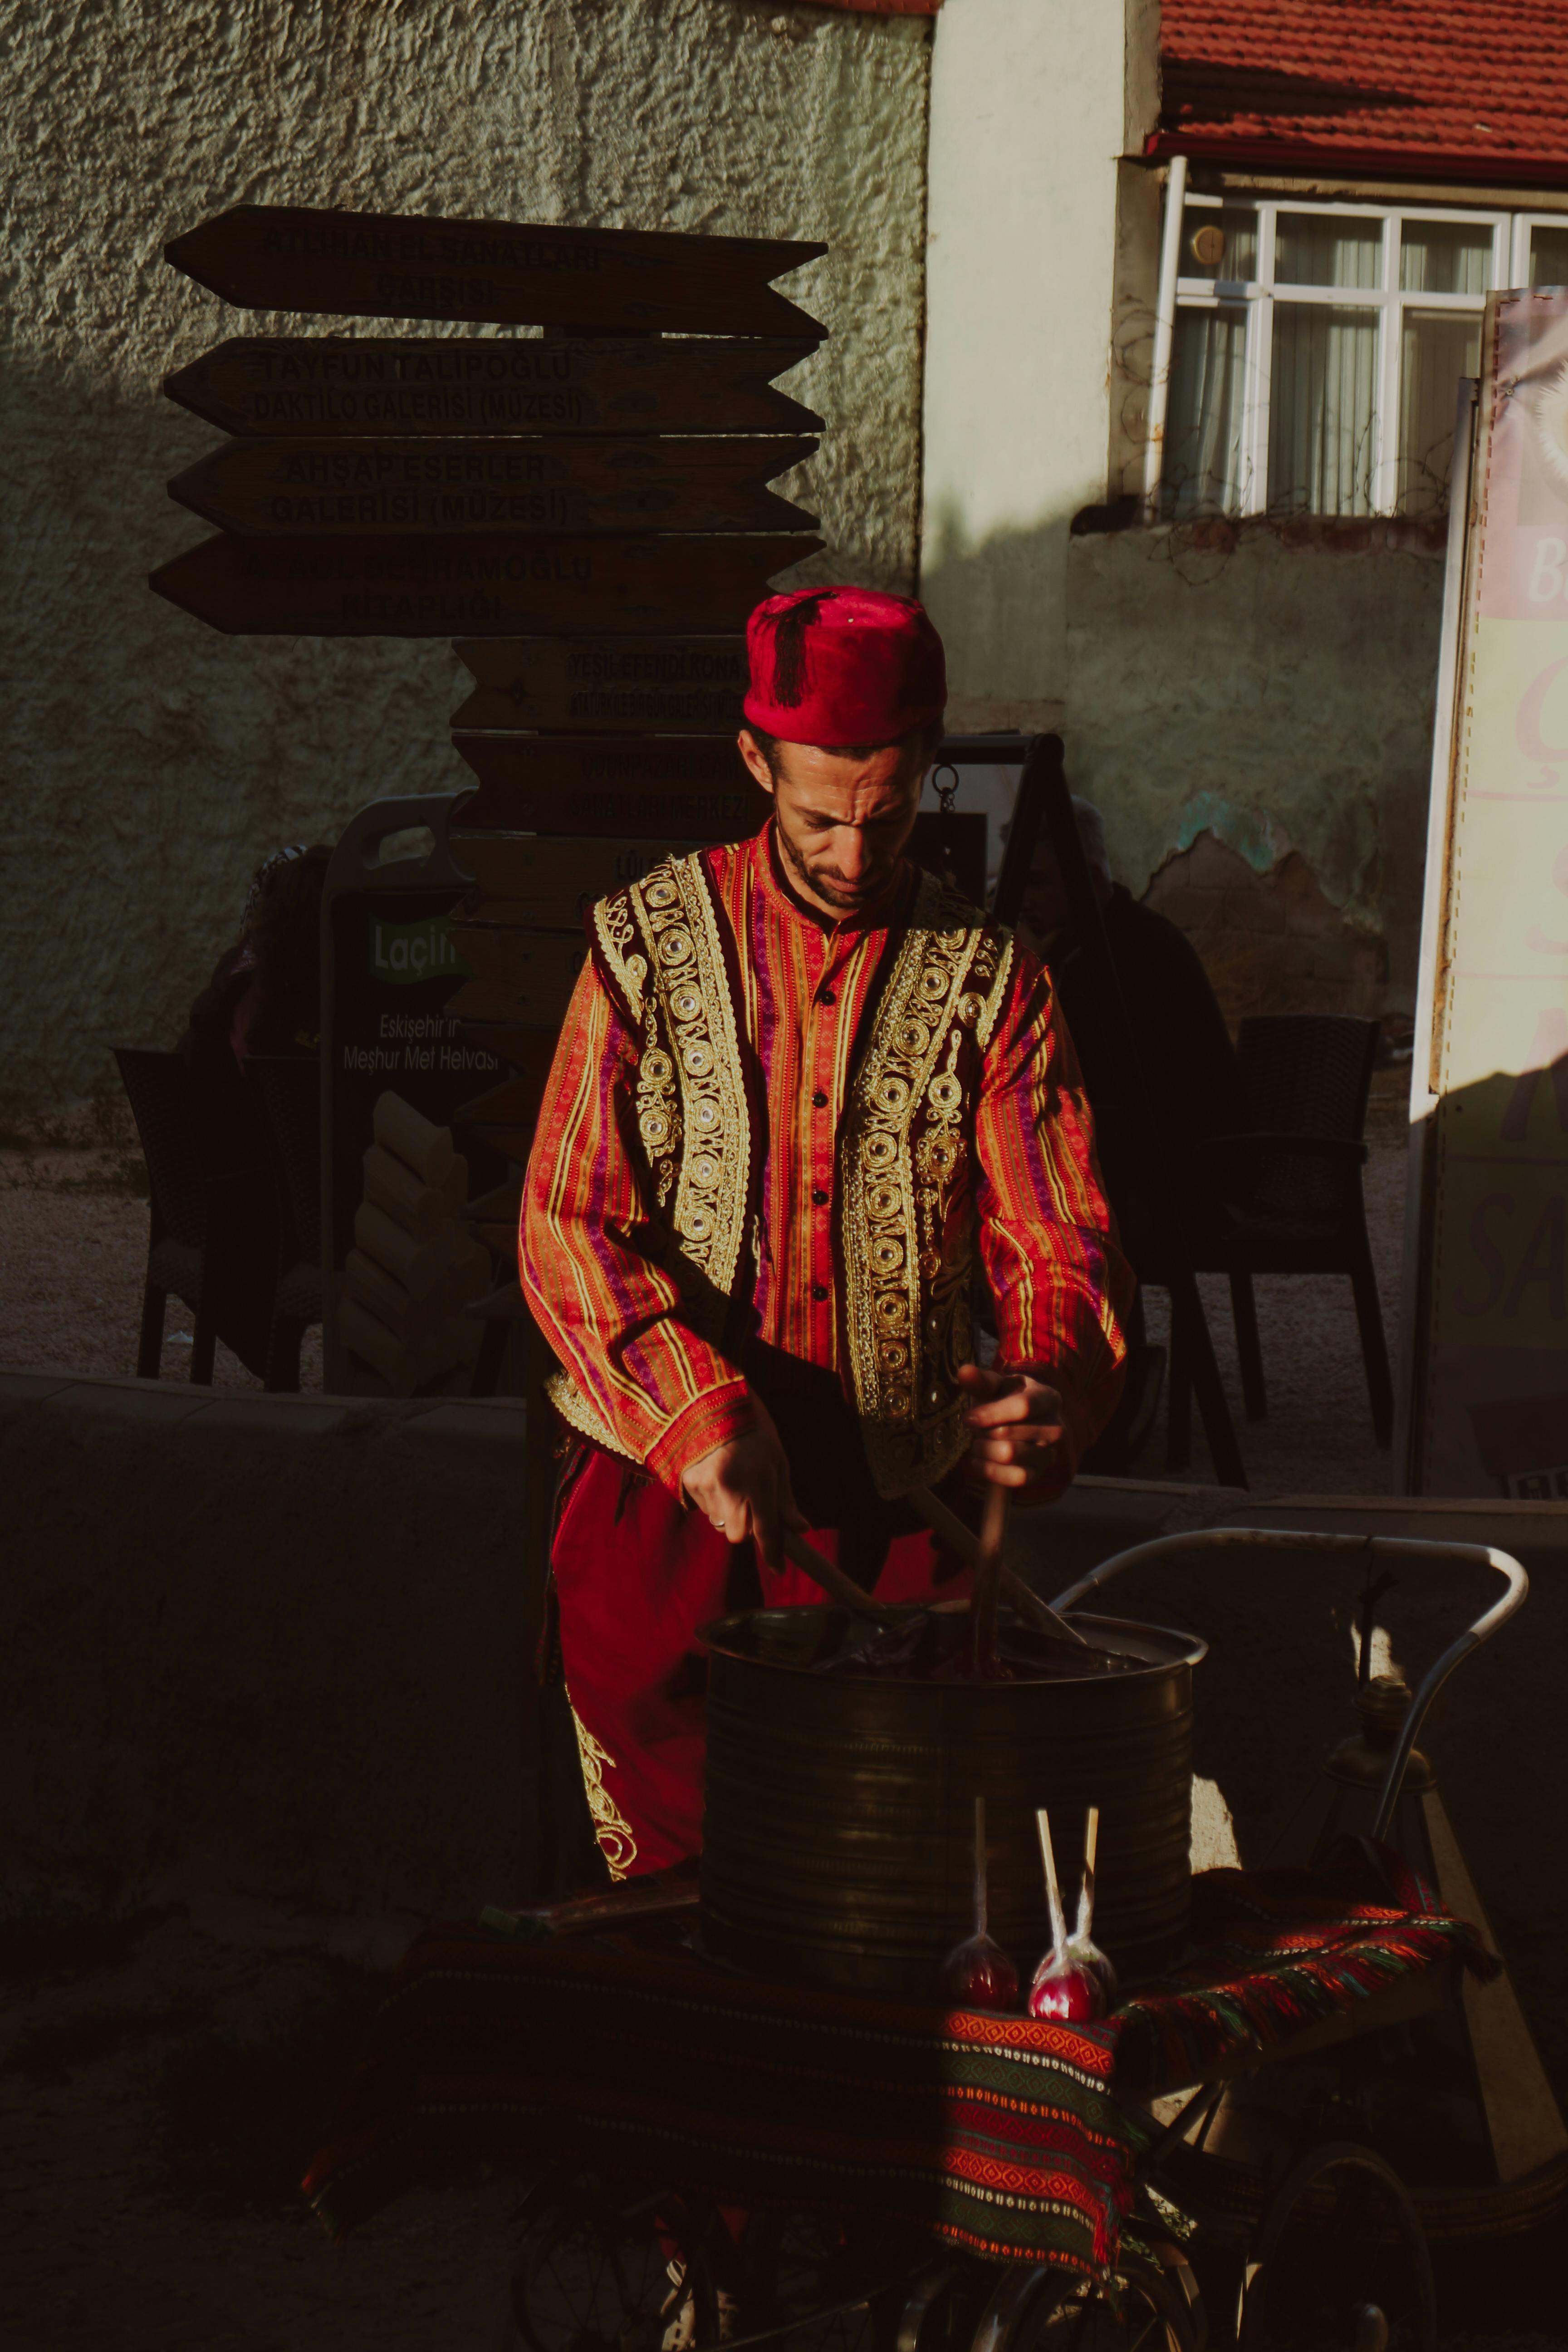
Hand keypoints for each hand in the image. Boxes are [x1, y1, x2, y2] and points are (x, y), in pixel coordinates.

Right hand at [680, 1398, 803, 1570]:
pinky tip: (714, 1472)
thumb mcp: (777, 1458)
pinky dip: (711, 1498)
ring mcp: (704, 1485)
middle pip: (738, 1535)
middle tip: (751, 1504)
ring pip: (719, 1520)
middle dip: (746, 1529)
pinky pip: (702, 1506)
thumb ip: (786, 1498)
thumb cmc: (752, 1427)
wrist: (709, 1397)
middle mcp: (730, 1487)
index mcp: (758, 1479)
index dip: (774, 1553)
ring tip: (731, 1477)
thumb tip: (800, 1528)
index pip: (767, 1530)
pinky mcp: (685, 1480)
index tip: (779, 1569)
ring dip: (728, 1511)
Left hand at [958, 1362, 1074, 1502]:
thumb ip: (981, 1380)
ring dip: (984, 1449)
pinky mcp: (1039, 1474)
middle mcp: (1056, 1427)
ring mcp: (1050, 1453)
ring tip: (977, 1442)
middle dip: (982, 1432)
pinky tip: (978, 1461)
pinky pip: (1014, 1478)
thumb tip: (964, 1372)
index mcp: (1049, 1398)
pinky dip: (989, 1470)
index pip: (1023, 1407)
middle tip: (975, 1428)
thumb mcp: (995, 1386)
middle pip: (1009, 1434)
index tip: (968, 1418)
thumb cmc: (1005, 1400)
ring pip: (1009, 1456)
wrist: (1017, 1424)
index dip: (991, 1414)